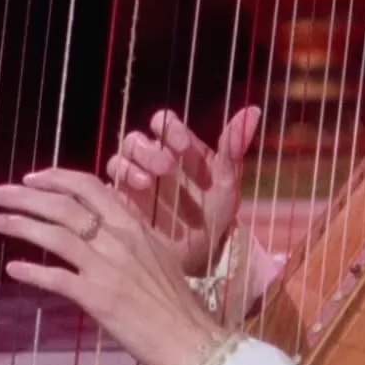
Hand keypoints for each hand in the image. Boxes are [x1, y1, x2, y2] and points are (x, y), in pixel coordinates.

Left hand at [0, 167, 227, 364]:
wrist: (191, 339)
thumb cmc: (178, 302)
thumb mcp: (159, 254)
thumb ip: (133, 232)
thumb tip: (108, 216)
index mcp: (136, 225)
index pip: (90, 186)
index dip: (56, 179)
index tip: (32, 179)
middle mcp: (120, 239)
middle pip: (65, 206)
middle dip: (26, 196)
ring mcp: (109, 268)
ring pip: (57, 235)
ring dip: (22, 225)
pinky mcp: (99, 298)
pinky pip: (57, 278)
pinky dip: (32, 271)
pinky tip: (13, 268)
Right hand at [105, 105, 260, 278]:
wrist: (199, 254)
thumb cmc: (215, 213)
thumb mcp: (228, 183)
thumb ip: (234, 147)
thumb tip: (253, 110)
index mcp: (178, 148)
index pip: (164, 122)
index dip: (169, 127)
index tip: (181, 143)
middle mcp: (153, 158)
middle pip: (138, 139)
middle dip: (150, 149)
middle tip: (167, 166)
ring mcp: (135, 178)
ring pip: (121, 156)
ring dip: (132, 163)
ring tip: (148, 181)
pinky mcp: (121, 199)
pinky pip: (111, 181)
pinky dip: (121, 179)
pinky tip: (138, 189)